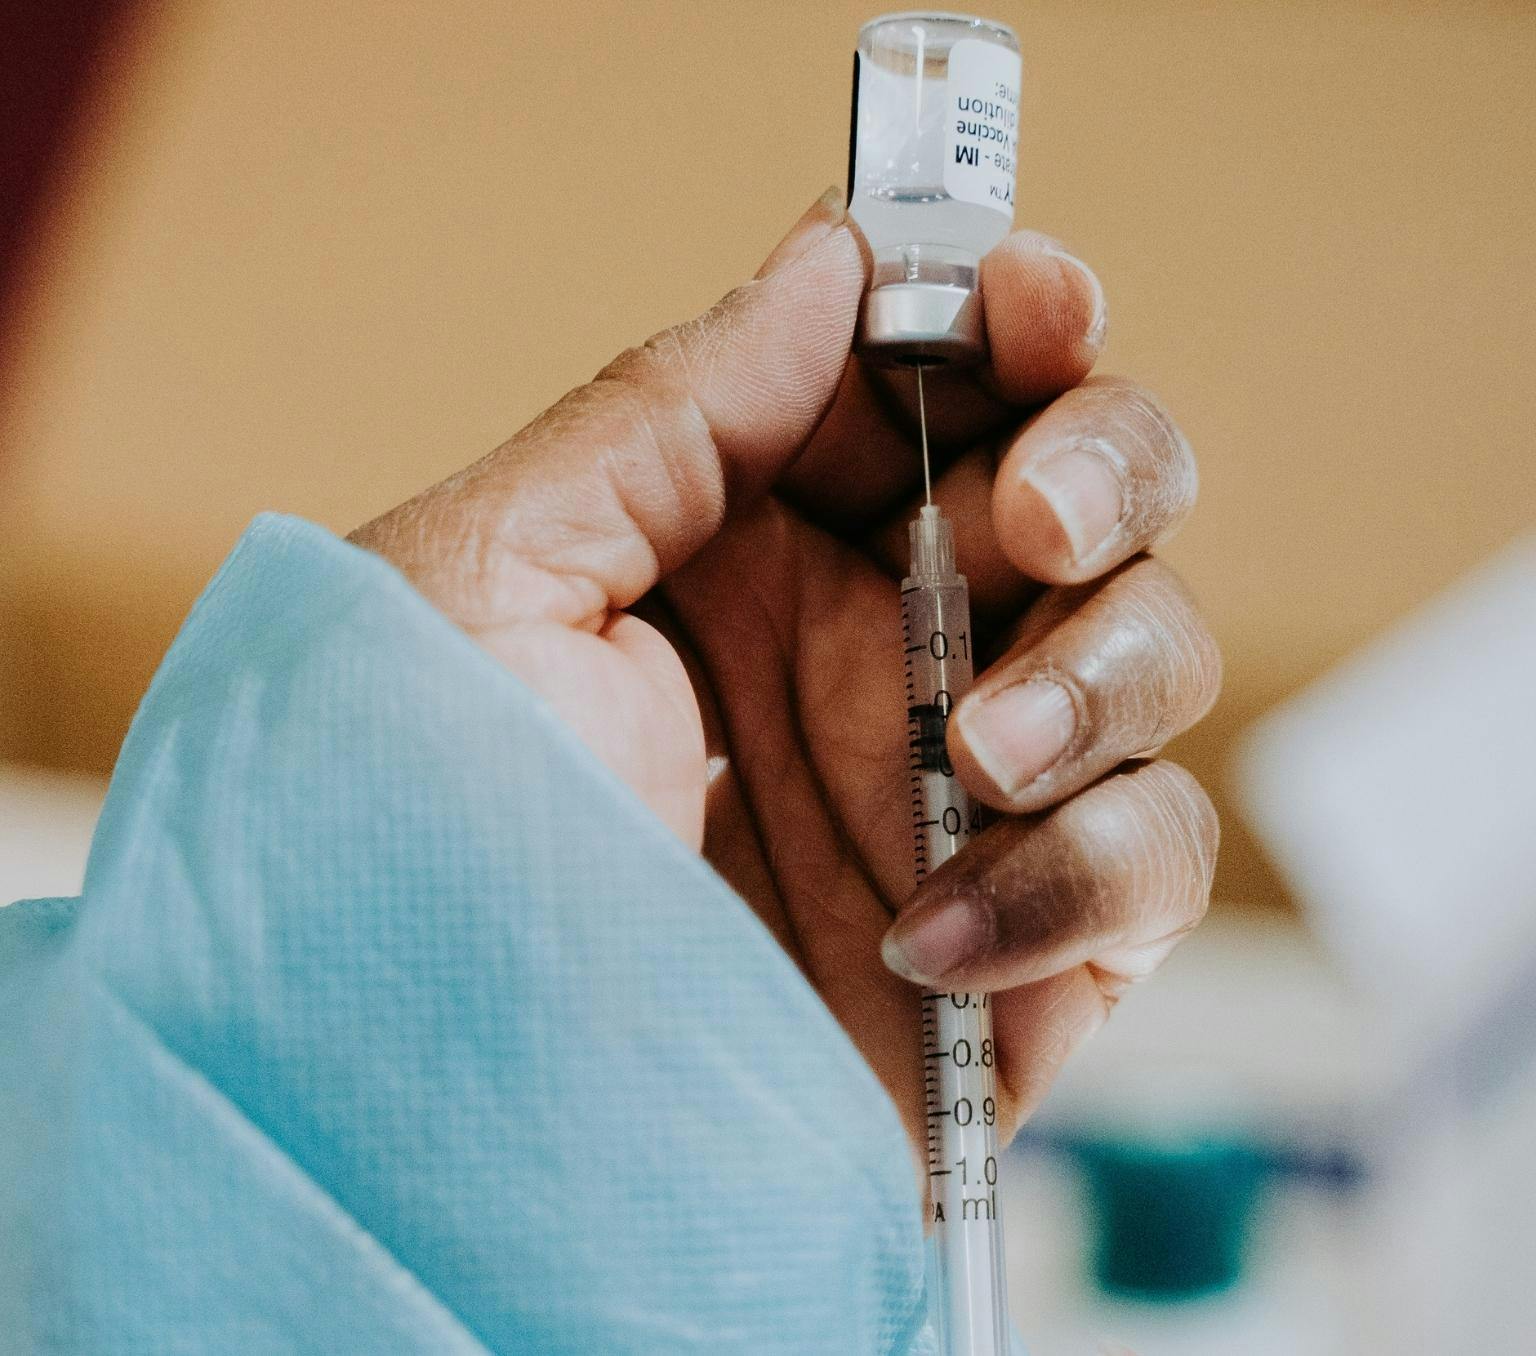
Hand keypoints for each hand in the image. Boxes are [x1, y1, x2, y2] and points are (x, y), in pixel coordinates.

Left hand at [350, 187, 1219, 1153]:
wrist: (426, 1128)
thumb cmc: (408, 842)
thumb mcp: (491, 584)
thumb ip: (668, 410)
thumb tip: (825, 255)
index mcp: (756, 548)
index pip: (943, 391)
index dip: (1018, 320)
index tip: (1030, 298)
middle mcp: (874, 656)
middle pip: (1098, 496)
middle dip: (1105, 464)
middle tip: (1026, 515)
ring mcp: (962, 798)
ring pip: (1160, 658)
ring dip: (1105, 676)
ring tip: (982, 752)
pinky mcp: (1026, 949)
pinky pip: (1153, 865)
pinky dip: (1082, 878)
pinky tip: (937, 934)